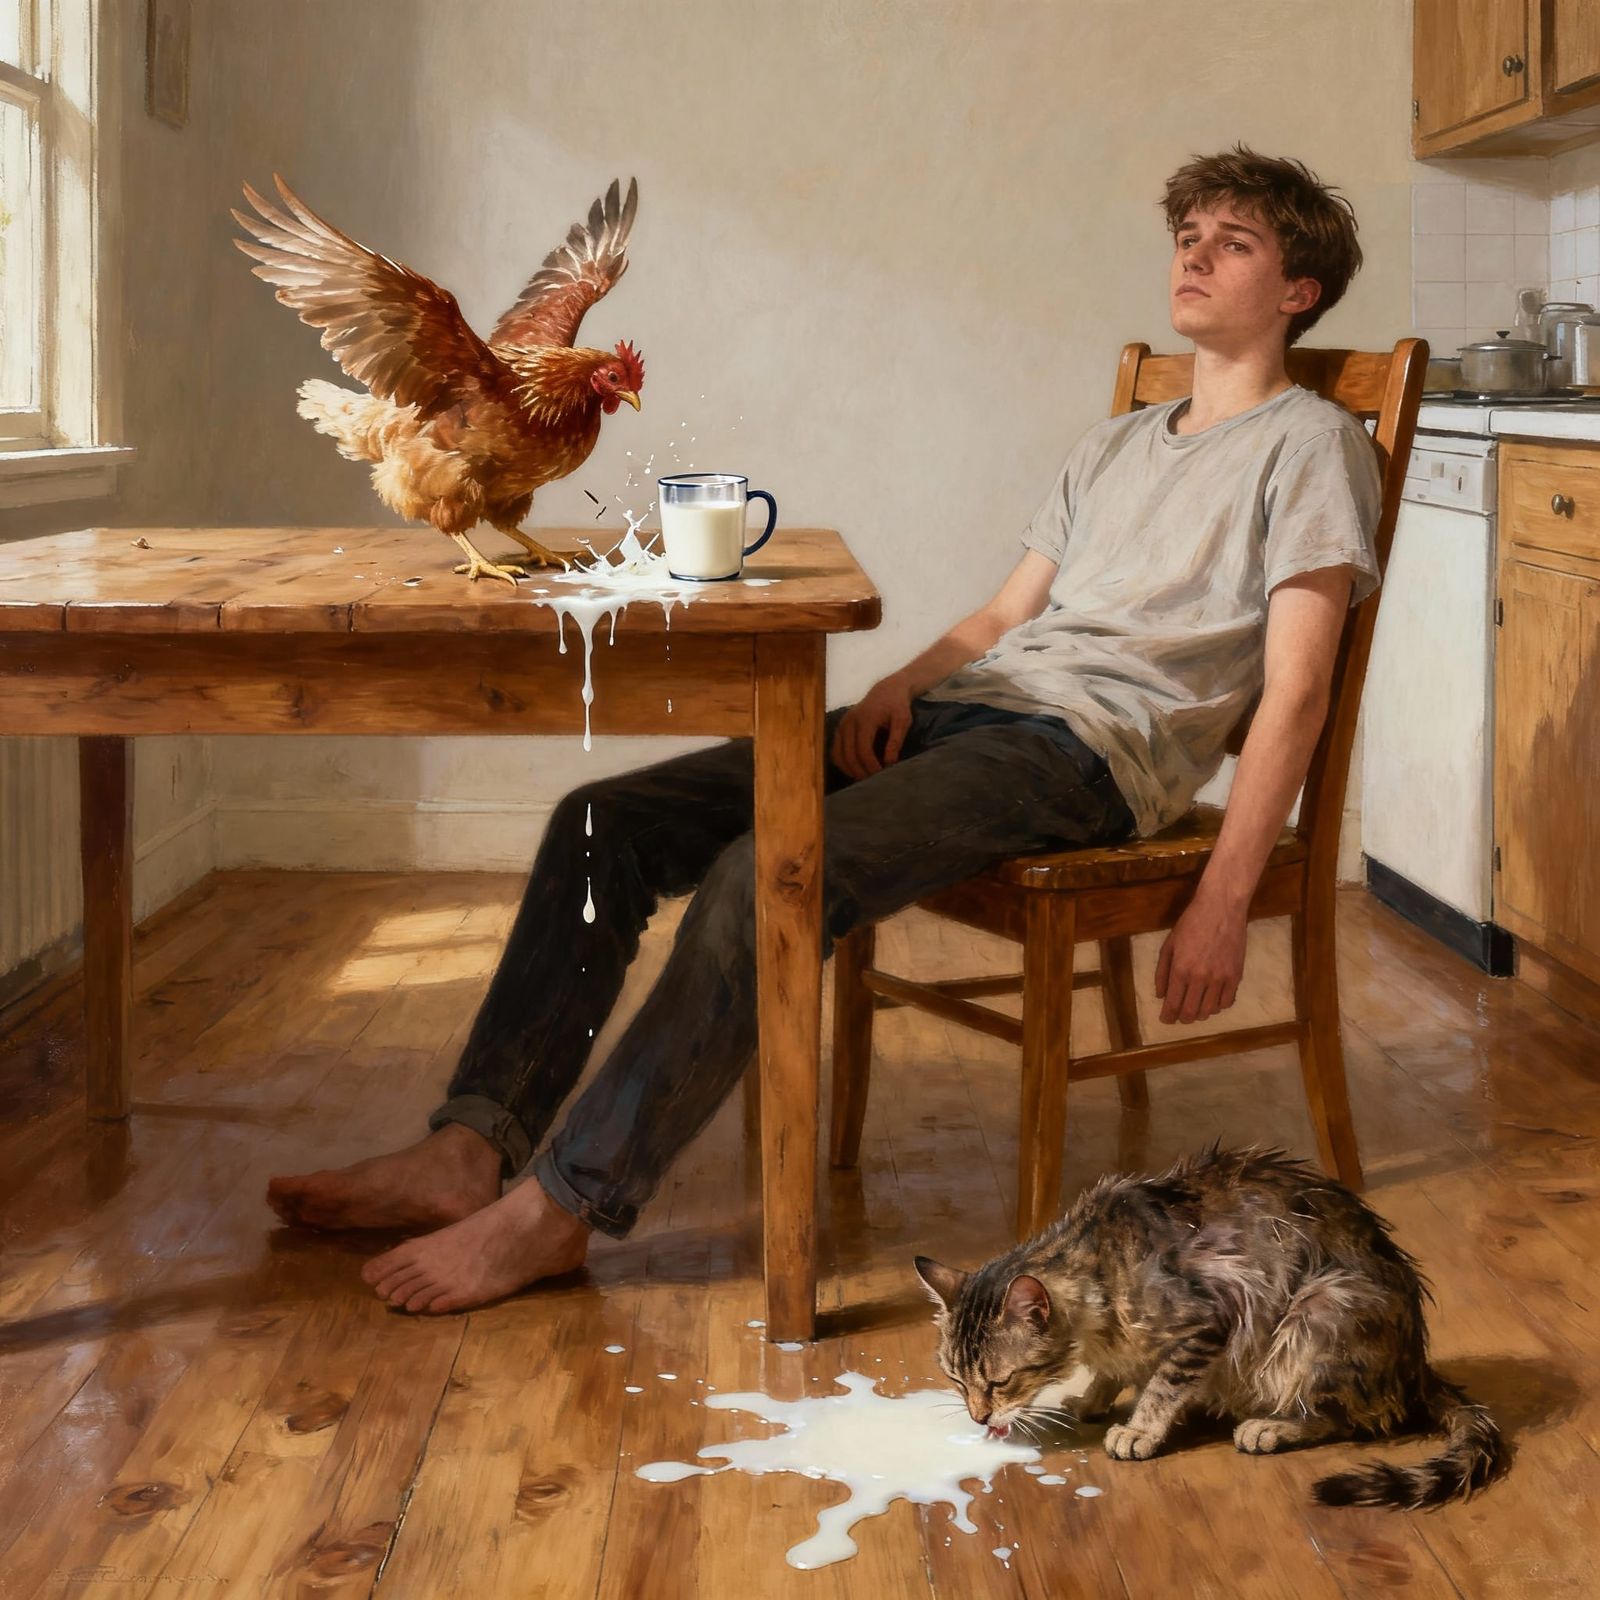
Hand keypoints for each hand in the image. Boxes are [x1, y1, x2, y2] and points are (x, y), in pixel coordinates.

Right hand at [832, 676, 913, 779]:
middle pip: (849, 756)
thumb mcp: (903, 720)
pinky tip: (855, 769)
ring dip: (849, 770)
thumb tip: (889, 762)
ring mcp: (841, 725)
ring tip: (864, 778)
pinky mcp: (839, 729)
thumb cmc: (897, 706)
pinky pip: (835, 751)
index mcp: (865, 719)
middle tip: (873, 783)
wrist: (886, 691)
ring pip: (838, 755)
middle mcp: (849, 722)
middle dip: (860, 772)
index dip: (871, 766)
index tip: (881, 775)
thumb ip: (896, 740)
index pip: (863, 750)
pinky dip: (843, 763)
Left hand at [1153, 888, 1246, 1023]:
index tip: (1165, 1019)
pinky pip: (1227, 1002)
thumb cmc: (1191, 923)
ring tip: (1195, 1006)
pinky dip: (1218, 1006)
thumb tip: (1161, 996)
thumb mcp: (1169, 944)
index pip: (1173, 1004)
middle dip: (1182, 1018)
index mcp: (1181, 970)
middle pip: (1191, 1012)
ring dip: (1200, 1013)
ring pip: (1209, 1011)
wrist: (1221, 908)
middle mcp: (1201, 978)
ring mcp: (1221, 979)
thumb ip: (1162, 972)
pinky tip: (1212, 999)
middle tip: (1179, 1016)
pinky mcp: (1236, 976)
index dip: (1168, 1017)